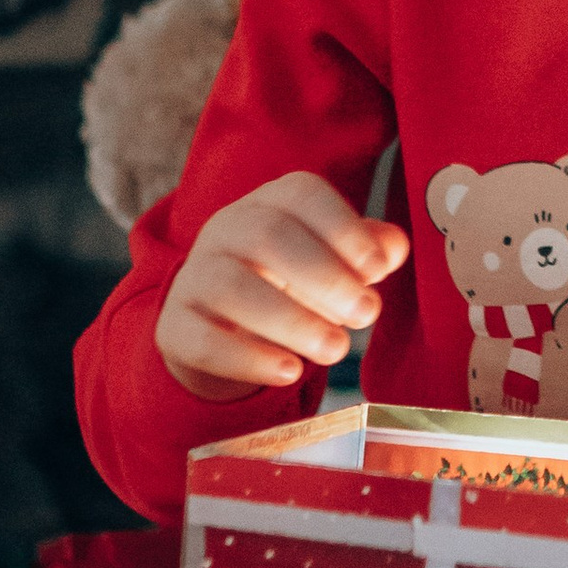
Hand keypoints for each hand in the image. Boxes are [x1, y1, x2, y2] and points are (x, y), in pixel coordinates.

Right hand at [156, 174, 408, 402]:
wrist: (218, 328)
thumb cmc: (289, 283)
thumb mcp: (329, 262)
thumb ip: (365, 251)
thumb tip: (393, 247)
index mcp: (271, 203)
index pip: (302, 195)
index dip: (343, 227)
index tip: (378, 269)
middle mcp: (226, 228)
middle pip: (268, 236)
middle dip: (324, 275)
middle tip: (366, 314)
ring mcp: (195, 276)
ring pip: (232, 286)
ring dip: (291, 320)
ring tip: (336, 349)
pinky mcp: (174, 326)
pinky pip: (202, 338)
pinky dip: (248, 358)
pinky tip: (288, 372)